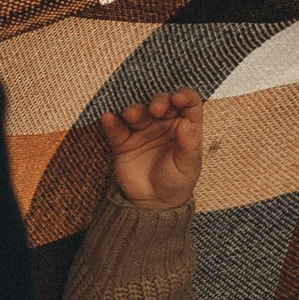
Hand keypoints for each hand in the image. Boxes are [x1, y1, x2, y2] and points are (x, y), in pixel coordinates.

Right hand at [101, 85, 204, 212]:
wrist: (153, 203)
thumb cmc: (177, 181)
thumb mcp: (188, 165)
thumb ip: (189, 144)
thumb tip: (187, 124)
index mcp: (184, 126)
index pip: (188, 103)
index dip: (184, 96)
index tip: (178, 98)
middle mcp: (163, 123)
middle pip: (161, 102)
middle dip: (158, 101)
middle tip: (155, 109)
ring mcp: (142, 130)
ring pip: (137, 112)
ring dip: (134, 110)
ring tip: (131, 114)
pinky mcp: (123, 141)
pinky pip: (116, 128)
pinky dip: (111, 122)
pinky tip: (108, 118)